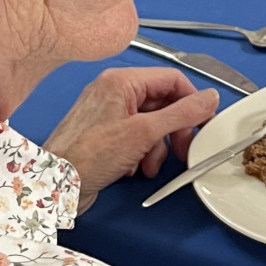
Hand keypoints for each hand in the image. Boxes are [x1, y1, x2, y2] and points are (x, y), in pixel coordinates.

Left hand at [43, 66, 219, 217]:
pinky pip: (137, 138)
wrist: (56, 186)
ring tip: (152, 164)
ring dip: (158, 147)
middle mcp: (114, 93)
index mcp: (122, 81)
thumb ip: (181, 114)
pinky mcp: (105, 135)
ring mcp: (109, 114)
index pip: (171, 79)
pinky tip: (136, 167)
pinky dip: (143, 153)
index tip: (204, 120)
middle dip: (174, 130)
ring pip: (152, 124)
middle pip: (163, 103)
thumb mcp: (144, 133)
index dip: (192, 101)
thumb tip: (208, 99)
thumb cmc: (86, 156)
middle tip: (183, 148)